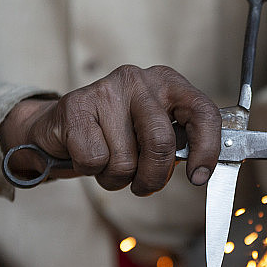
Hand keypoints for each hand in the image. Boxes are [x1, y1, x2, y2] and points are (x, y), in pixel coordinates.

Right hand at [0, 65, 220, 194]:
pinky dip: (91, 170)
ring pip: (125, 160)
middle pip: (161, 143)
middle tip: (144, 186)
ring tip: (108, 162)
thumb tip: (201, 172)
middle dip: (153, 176)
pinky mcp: (76, 106)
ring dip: (117, 177)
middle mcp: (140, 80)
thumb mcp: (153, 133)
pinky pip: (95, 160)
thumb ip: (178, 146)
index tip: (198, 177)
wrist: (59, 127)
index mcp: (169, 83)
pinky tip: (86, 153)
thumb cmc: (116, 135)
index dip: (207, 149)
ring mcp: (107, 90)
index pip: (203, 113)